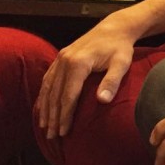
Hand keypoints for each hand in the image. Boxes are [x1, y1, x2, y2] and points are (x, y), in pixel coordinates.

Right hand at [35, 13, 139, 138]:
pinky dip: (44, 95)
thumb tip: (102, 101)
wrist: (114, 28)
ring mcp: (60, 58)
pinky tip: (43, 107)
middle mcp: (64, 60)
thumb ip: (111, 82)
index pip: (68, 95)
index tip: (64, 131)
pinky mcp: (60, 58)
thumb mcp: (121, 64)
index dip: (65, 115)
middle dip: (53, 117)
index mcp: (78, 63)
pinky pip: (48, 79)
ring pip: (48, 88)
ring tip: (45, 126)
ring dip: (46, 108)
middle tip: (52, 135)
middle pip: (55, 94)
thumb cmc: (120, 48)